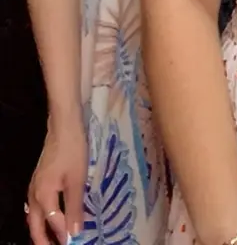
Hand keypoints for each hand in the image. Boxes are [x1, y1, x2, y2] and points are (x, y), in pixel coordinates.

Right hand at [25, 116, 86, 244]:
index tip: (76, 243)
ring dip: (43, 231)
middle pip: (36, 227)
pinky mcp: (39, 182)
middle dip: (45, 241)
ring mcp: (34, 188)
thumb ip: (75, 208)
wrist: (64, 127)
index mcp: (43, 197)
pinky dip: (45, 219)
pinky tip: (55, 218)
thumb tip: (75, 233)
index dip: (64, 236)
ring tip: (56, 240)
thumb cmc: (73, 152)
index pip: (53, 224)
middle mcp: (34, 196)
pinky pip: (38, 208)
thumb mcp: (77, 180)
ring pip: (35, 218)